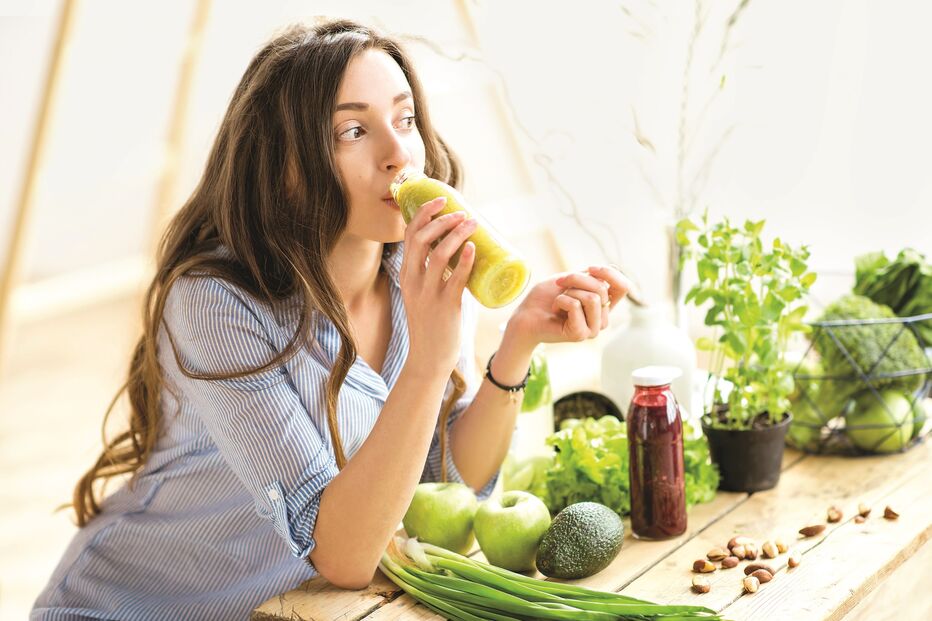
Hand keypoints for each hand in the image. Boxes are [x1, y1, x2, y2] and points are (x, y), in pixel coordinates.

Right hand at [399, 197, 476, 372]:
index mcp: (407, 275)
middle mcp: (413, 281)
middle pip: (420, 239)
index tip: (441, 200)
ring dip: (456, 234)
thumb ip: (435, 274)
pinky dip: (464, 261)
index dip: (423, 213)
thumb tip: (460, 250)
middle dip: (441, 220)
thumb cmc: (432, 323)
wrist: (429, 358)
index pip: (409, 236)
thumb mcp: (424, 293)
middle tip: (461, 212)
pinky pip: (454, 279)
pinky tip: (473, 249)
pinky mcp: (445, 306)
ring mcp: (427, 294)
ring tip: (472, 224)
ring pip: (438, 255)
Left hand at [505, 264, 630, 347]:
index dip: (610, 273)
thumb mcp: (570, 280)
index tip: (590, 268)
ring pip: (592, 297)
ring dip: (569, 292)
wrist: (525, 316)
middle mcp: (601, 319)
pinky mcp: (580, 334)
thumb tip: (613, 267)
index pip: (622, 287)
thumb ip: (591, 276)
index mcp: (603, 306)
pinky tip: (554, 310)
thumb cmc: (545, 298)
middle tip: (559, 285)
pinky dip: (560, 300)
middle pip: (602, 288)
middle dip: (576, 279)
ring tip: (558, 301)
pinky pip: (576, 305)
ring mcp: (593, 329)